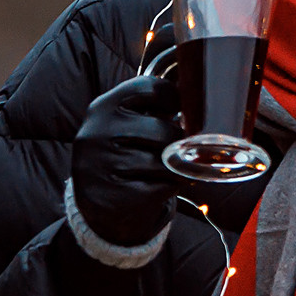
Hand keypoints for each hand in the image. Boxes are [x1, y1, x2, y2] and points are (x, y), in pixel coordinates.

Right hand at [70, 75, 181, 248]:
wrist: (100, 207)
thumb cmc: (125, 156)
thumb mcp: (128, 124)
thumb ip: (154, 106)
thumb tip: (199, 95)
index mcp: (102, 108)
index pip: (152, 89)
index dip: (176, 101)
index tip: (180, 114)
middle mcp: (96, 133)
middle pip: (163, 131)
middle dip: (178, 144)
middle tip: (177, 150)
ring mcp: (101, 166)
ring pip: (165, 163)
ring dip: (175, 169)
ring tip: (163, 171)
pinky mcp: (113, 197)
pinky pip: (162, 187)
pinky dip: (168, 188)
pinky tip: (155, 188)